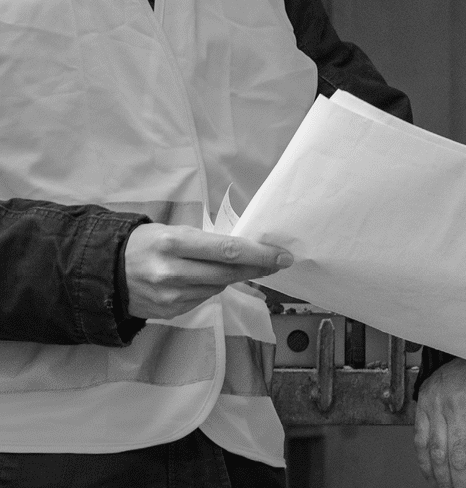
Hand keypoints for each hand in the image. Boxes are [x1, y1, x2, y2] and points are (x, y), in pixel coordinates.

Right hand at [123, 224, 291, 319]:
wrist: (104, 273)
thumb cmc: (145, 243)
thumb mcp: (173, 231)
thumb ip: (205, 241)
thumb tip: (246, 250)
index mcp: (174, 243)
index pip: (227, 250)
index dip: (260, 254)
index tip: (283, 256)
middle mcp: (172, 271)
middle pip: (228, 273)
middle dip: (257, 268)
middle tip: (278, 262)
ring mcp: (170, 296)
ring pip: (218, 288)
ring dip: (232, 278)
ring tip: (234, 267)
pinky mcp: (169, 312)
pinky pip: (203, 299)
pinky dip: (211, 289)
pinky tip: (203, 279)